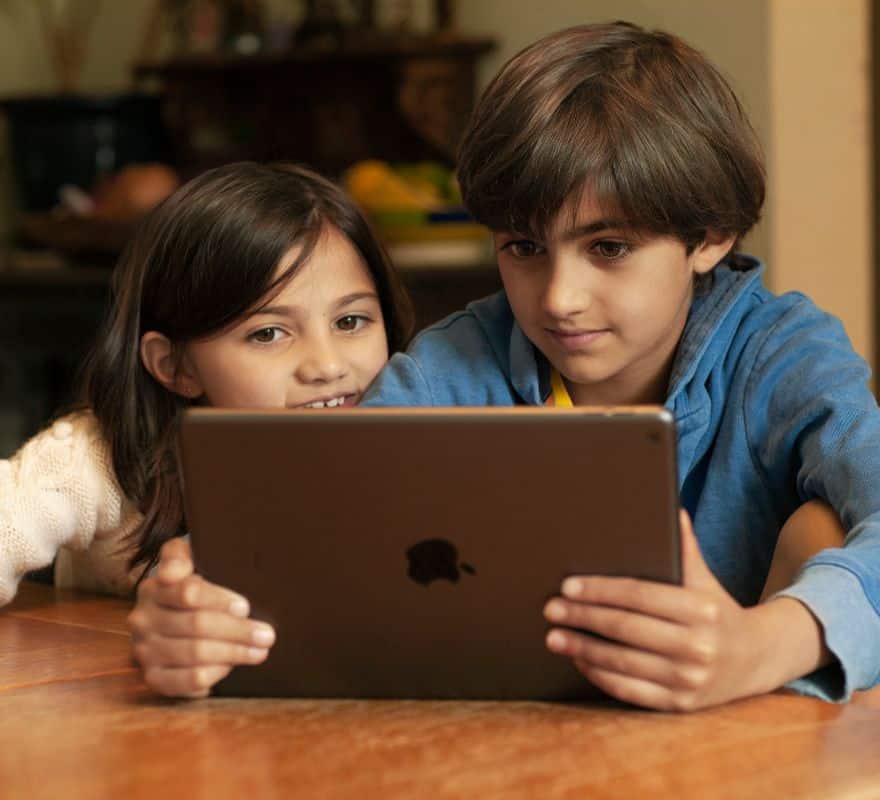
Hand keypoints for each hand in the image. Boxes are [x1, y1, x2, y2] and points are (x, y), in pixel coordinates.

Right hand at [128, 537, 275, 697]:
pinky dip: (214, 674)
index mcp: (153, 589)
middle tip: (267, 635)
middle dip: (237, 631)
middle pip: (196, 625)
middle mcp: (143, 620)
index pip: (188, 593)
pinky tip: (231, 667)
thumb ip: (178, 556)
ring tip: (260, 651)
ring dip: (233, 653)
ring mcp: (145, 651)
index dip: (219, 600)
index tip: (246, 607)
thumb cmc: (192, 588)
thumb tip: (173, 572)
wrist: (174, 619)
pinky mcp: (154, 678)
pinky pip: (188, 680)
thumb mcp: (187, 562)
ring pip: (195, 654)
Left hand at [543, 510, 785, 710]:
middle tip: (550, 609)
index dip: (599, 590)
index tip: (567, 586)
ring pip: (622, 661)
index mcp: (701, 610)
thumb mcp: (705, 578)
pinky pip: (630, 690)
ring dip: (582, 648)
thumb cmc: (717, 610)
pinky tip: (579, 660)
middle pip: (625, 628)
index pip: (638, 595)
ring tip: (554, 636)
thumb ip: (685, 546)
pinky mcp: (681, 705)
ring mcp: (689, 679)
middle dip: (582, 617)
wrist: (756, 659)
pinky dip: (600, 674)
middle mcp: (698, 646)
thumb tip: (671, 508)